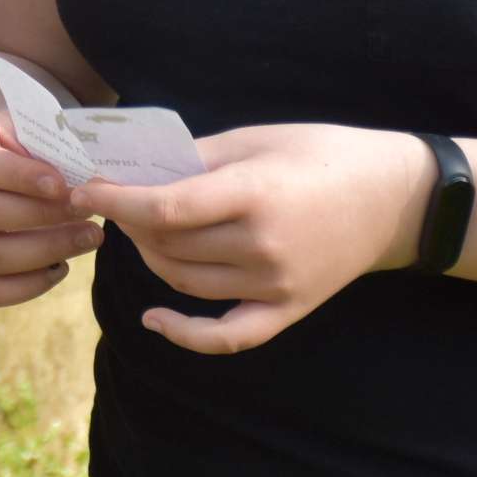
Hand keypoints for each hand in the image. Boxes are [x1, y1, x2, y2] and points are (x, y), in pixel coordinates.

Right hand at [0, 109, 103, 306]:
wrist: (14, 161)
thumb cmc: (32, 143)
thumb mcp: (39, 130)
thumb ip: (54, 150)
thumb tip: (85, 187)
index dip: (20, 176)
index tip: (62, 185)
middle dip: (39, 216)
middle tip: (85, 211)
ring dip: (44, 250)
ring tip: (87, 238)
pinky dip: (28, 286)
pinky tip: (62, 267)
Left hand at [79, 123, 435, 355]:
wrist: (394, 197)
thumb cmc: (321, 154)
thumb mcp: (255, 140)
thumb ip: (195, 159)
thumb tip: (135, 171)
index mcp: (254, 195)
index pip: (166, 207)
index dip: (116, 200)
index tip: (82, 189)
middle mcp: (264, 247)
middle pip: (170, 244)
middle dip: (129, 221)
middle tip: (114, 199)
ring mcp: (276, 285)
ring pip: (185, 281)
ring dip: (150, 257)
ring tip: (139, 230)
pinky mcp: (288, 310)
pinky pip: (227, 336)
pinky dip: (185, 335)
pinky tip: (152, 320)